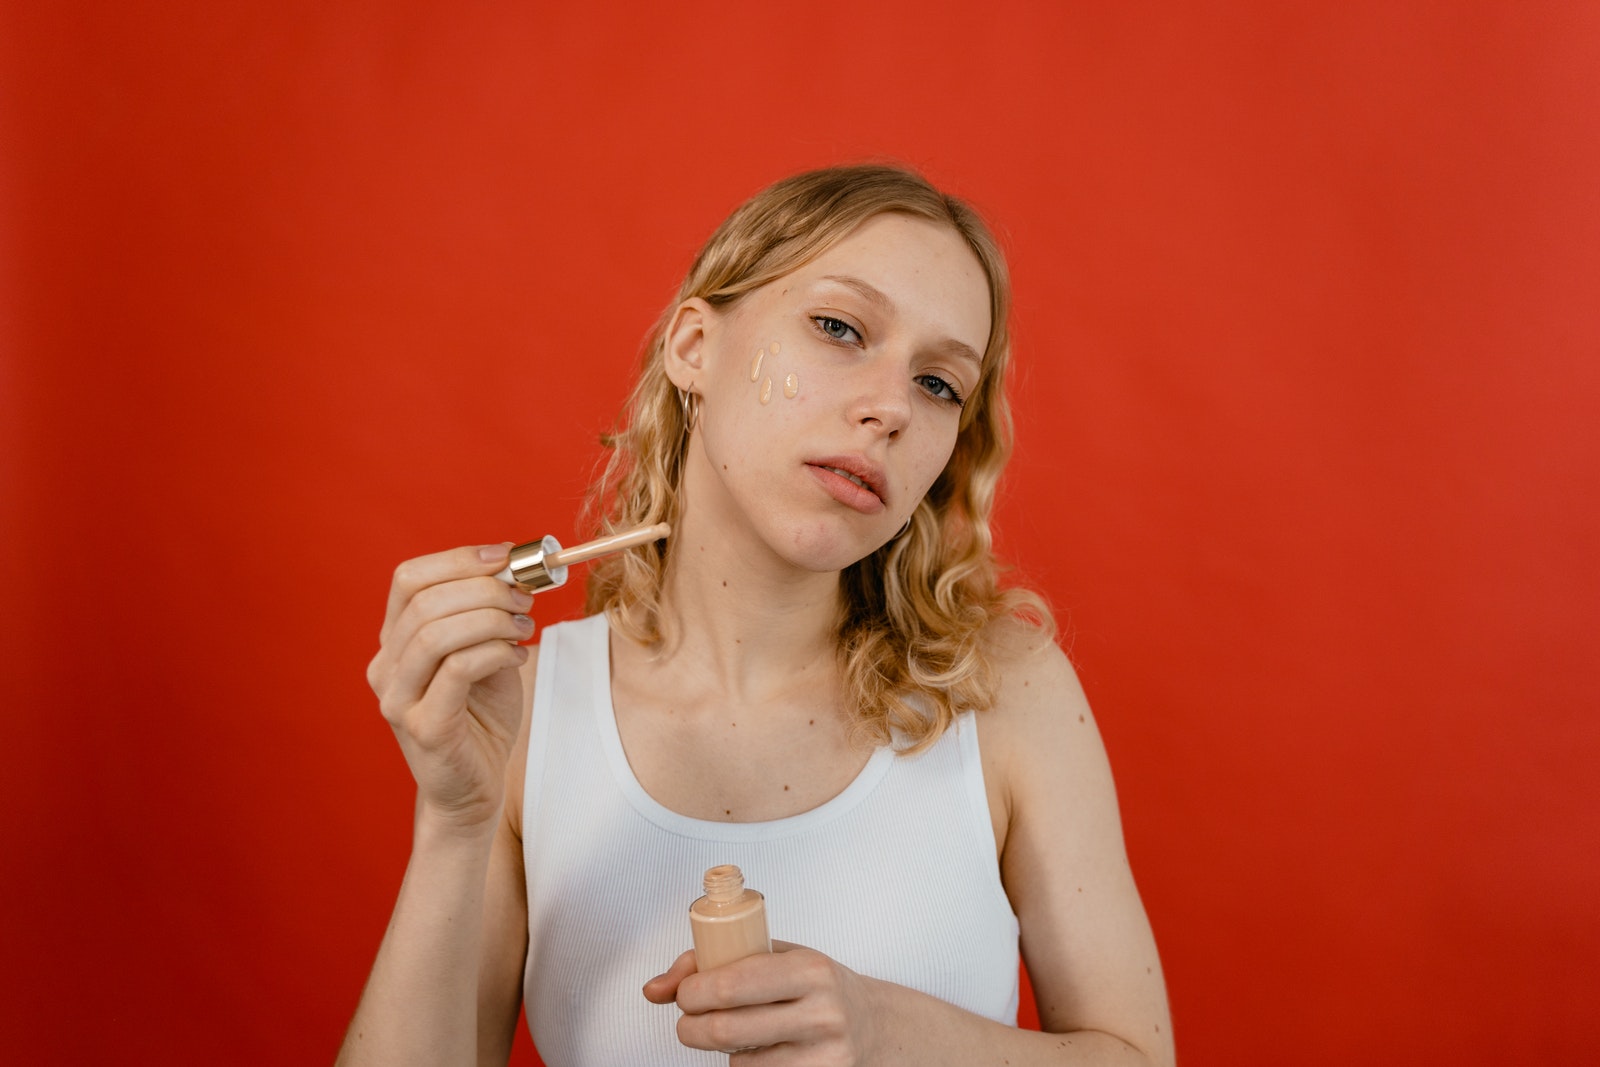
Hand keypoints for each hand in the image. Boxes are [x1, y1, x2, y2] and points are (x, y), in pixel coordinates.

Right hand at [366, 543, 534, 832]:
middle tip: (525, 597)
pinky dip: (494, 652)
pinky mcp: (423, 727)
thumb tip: (515, 570)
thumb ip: (488, 616)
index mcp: (394, 641)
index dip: (458, 559)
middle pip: (425, 601)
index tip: (506, 556)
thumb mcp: (485, 653)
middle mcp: (386, 667)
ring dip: (490, 619)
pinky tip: (517, 657)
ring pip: (435, 634)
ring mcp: (398, 699)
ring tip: (524, 626)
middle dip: (484, 589)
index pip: (408, 579)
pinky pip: (458, 670)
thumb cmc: (480, 718)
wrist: (474, 788)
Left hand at [643, 941, 879, 1063]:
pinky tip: (763, 1053)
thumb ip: (713, 961)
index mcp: (810, 970)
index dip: (692, 993)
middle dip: (690, 1027)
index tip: (685, 994)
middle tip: (688, 1021)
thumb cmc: (816, 987)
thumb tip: (654, 989)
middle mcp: (822, 1015)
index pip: (731, 984)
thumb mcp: (776, 957)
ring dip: (722, 1051)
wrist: (874, 1026)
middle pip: (726, 1031)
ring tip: (740, 1032)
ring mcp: (824, 1058)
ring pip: (738, 1064)